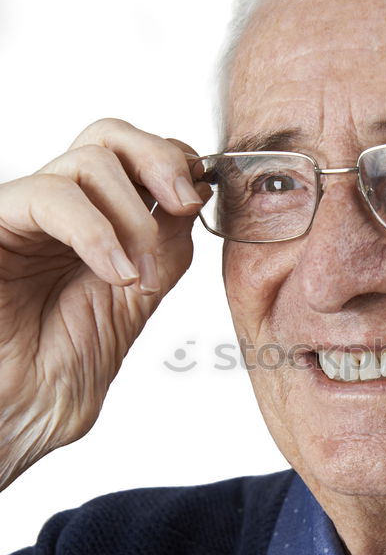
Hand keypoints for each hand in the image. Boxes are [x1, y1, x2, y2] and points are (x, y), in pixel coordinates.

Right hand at [0, 118, 205, 488]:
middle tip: (185, 203)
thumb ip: (162, 246)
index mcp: (91, 225)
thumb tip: (194, 193)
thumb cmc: (59, 376)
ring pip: (88, 160)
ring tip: (136, 276)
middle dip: (161, 160)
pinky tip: (113, 272)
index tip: (199, 198)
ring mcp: (22, 216)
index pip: (133, 157)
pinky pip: (49, 195)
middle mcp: (55, 212)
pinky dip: (95, 230)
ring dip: (134, 216)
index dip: (173, 163)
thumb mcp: (134, 300)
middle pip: (109, 136)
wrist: (14, 419)